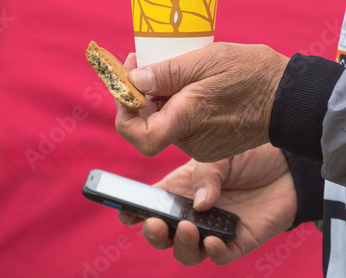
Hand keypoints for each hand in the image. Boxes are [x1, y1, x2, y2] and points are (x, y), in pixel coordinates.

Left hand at [115, 42, 288, 161]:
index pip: (140, 136)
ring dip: (158, 97)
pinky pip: (181, 125)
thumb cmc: (253, 74)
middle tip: (141, 62)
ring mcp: (201, 145)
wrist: (290, 99)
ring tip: (170, 67)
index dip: (125, 114)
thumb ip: (168, 72)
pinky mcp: (209, 144)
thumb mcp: (208, 60)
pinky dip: (176, 105)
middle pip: (149, 124)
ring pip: (164, 122)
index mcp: (189, 118)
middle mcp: (192, 140)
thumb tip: (134, 80)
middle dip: (139, 95)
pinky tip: (187, 84)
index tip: (126, 88)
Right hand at [118, 144, 296, 264]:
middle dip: (153, 235)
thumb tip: (200, 205)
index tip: (125, 214)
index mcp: (180, 190)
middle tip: (155, 223)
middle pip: (163, 236)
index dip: (134, 212)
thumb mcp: (218, 157)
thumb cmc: (247, 156)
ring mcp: (213, 228)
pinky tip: (212, 240)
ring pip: (187, 251)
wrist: (286, 164)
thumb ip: (205, 177)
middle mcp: (192, 213)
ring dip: (180, 245)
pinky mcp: (239, 240)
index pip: (151, 205)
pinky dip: (213, 253)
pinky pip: (221, 255)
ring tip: (186, 228)